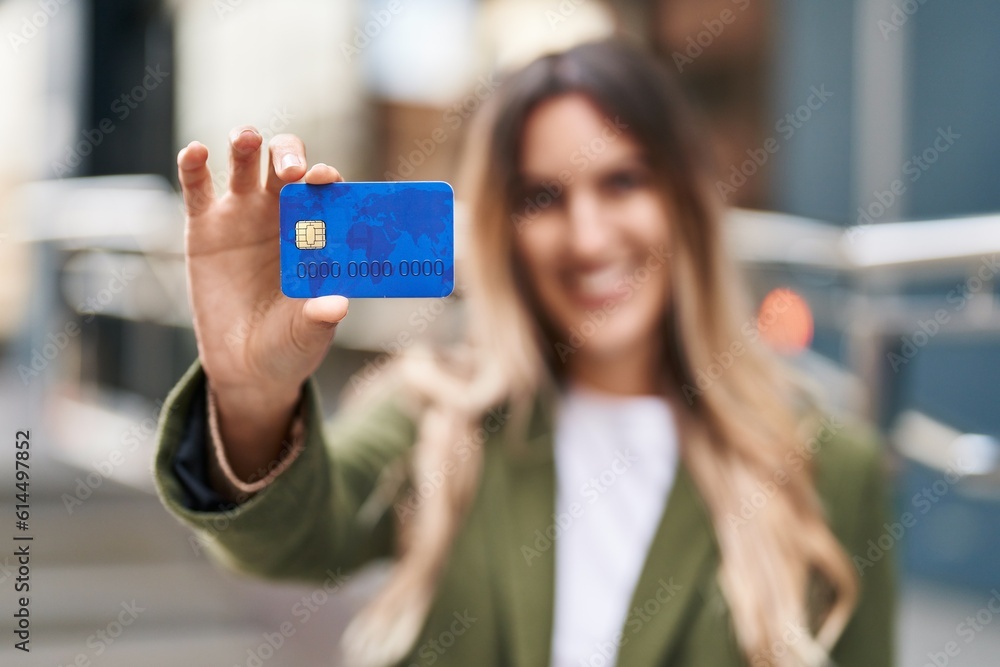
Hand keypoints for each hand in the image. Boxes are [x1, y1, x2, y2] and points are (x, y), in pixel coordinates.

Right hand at [177, 127, 347, 477]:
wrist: (246, 366)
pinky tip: (195, 152)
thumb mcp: (306, 336)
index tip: (327, 179)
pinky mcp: (204, 227)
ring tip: (246, 139)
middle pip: (285, 164)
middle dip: (289, 155)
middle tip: (291, 170)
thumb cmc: (290, 345)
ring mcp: (242, 216)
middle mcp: (281, 214)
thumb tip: (337, 305)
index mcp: (316, 232)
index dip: (326, 179)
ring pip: (244, 164)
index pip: (325, 192)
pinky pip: (197, 188)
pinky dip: (193, 166)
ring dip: (246, 144)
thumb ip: (319, 319)